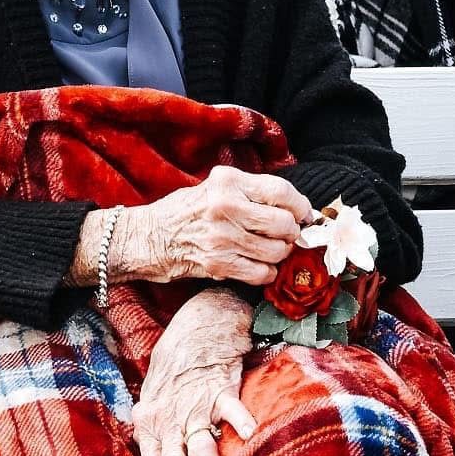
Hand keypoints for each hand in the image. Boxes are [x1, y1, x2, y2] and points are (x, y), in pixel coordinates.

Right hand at [120, 166, 312, 284]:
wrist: (150, 237)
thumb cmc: (187, 211)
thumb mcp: (216, 186)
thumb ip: (252, 191)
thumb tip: (296, 207)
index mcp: (228, 182)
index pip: (281, 192)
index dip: (301, 206)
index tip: (304, 214)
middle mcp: (225, 207)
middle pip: (283, 223)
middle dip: (292, 232)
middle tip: (287, 234)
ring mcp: (221, 238)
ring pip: (276, 251)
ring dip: (281, 254)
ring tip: (271, 249)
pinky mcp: (218, 264)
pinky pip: (260, 273)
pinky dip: (267, 272)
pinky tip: (259, 265)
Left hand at [132, 288, 256, 455]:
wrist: (198, 326)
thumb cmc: (176, 367)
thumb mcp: (153, 398)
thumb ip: (154, 431)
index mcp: (151, 422)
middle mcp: (170, 417)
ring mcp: (195, 404)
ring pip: (201, 447)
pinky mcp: (220, 388)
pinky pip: (232, 410)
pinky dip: (242, 424)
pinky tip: (252, 438)